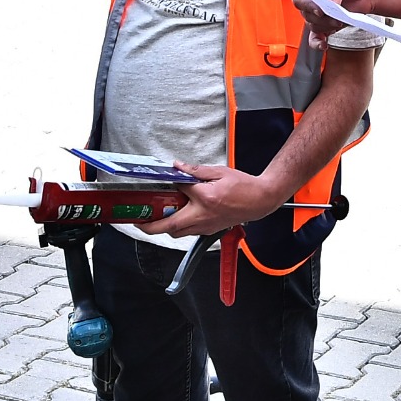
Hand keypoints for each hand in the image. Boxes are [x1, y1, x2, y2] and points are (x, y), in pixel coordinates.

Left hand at [139, 162, 285, 237]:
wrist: (261, 199)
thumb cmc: (244, 186)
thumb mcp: (220, 172)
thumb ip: (196, 171)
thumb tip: (178, 166)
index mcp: (205, 199)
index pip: (179, 191)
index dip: (170, 184)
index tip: (164, 180)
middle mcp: (203, 216)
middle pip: (169, 228)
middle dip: (149, 227)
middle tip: (138, 220)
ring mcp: (206, 227)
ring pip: (177, 233)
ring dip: (164, 228)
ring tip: (157, 216)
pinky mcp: (210, 230)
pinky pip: (188, 232)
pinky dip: (179, 226)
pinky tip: (179, 215)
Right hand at [293, 0, 369, 48]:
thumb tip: (326, 7)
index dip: (308, 6)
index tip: (321, 11)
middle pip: (307, 15)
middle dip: (323, 18)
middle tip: (339, 17)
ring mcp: (315, 13)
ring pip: (314, 26)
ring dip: (328, 26)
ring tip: (342, 20)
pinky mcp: (323, 24)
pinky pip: (314, 37)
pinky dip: (318, 42)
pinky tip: (324, 45)